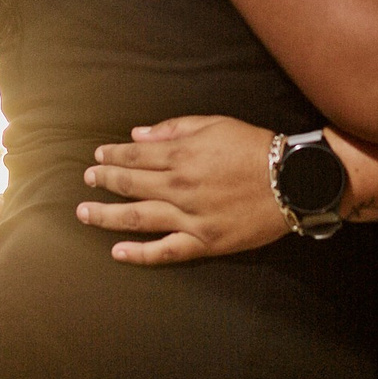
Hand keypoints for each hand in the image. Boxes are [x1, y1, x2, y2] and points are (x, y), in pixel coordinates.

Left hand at [78, 115, 291, 265]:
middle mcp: (179, 187)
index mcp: (181, 156)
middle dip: (104, 181)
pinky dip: (139, 254)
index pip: (134, 156)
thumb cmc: (255, 148)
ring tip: (85, 213)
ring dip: (106, 216)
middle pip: (129, 184)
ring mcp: (190, 218)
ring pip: (138, 218)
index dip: (111, 156)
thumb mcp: (216, 124)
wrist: (292, 181)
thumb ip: (173, 130)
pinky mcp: (204, 242)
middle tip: (88, 180)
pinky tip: (118, 252)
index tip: (97, 157)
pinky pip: (165, 251)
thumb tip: (137, 137)